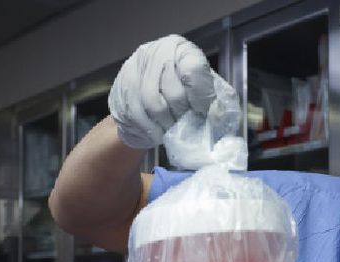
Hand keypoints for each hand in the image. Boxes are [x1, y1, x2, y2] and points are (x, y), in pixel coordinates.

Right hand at [108, 34, 216, 148]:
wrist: (147, 96)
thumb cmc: (182, 93)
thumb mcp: (203, 89)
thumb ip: (213, 100)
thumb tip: (217, 117)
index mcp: (182, 49)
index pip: (194, 70)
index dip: (201, 97)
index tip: (203, 112)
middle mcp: (157, 53)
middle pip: (174, 92)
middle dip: (183, 116)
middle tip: (188, 126)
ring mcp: (135, 69)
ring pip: (154, 105)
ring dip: (167, 125)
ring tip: (174, 132)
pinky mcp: (121, 87)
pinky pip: (137, 114)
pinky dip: (151, 129)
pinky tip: (158, 133)